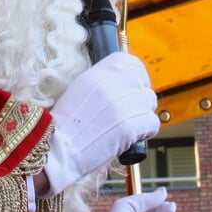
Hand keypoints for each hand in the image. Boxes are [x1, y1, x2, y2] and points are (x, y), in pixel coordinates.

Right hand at [42, 52, 158, 196]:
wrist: (58, 150)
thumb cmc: (65, 124)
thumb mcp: (79, 90)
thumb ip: (101, 83)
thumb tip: (122, 84)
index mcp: (98, 73)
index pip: (130, 62)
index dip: (135, 76)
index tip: (132, 87)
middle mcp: (113, 84)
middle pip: (143, 82)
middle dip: (140, 96)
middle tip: (131, 110)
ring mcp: (125, 104)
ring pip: (150, 102)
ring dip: (142, 113)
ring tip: (129, 126)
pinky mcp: (132, 125)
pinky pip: (152, 123)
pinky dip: (145, 131)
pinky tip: (132, 137)